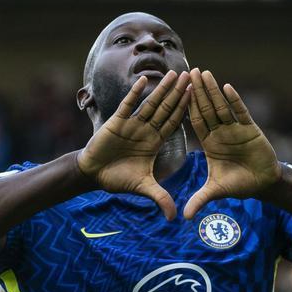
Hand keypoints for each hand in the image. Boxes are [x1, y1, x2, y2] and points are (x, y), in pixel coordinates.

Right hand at [77, 70, 190, 219]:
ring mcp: (132, 124)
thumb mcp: (142, 187)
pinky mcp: (116, 122)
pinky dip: (135, 94)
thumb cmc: (117, 178)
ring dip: (162, 89)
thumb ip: (160, 197)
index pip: (174, 123)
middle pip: (166, 109)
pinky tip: (145, 81)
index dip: (186, 110)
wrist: (93, 174)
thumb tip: (174, 217)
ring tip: (174, 74)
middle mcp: (146, 130)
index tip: (198, 98)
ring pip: (150, 103)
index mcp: (154, 142)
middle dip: (179, 94)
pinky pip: (128, 105)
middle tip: (192, 77)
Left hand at [183, 68, 280, 219]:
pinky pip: (240, 112)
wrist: (264, 184)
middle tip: (187, 73)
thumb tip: (184, 216)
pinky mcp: (250, 129)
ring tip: (204, 73)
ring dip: (212, 90)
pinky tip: (227, 87)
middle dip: (197, 92)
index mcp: (209, 143)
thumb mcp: (216, 192)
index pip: (195, 122)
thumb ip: (200, 199)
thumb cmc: (239, 185)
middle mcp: (220, 133)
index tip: (176, 93)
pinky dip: (234, 100)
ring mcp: (235, 129)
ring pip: (221, 106)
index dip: (186, 107)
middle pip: (206, 108)